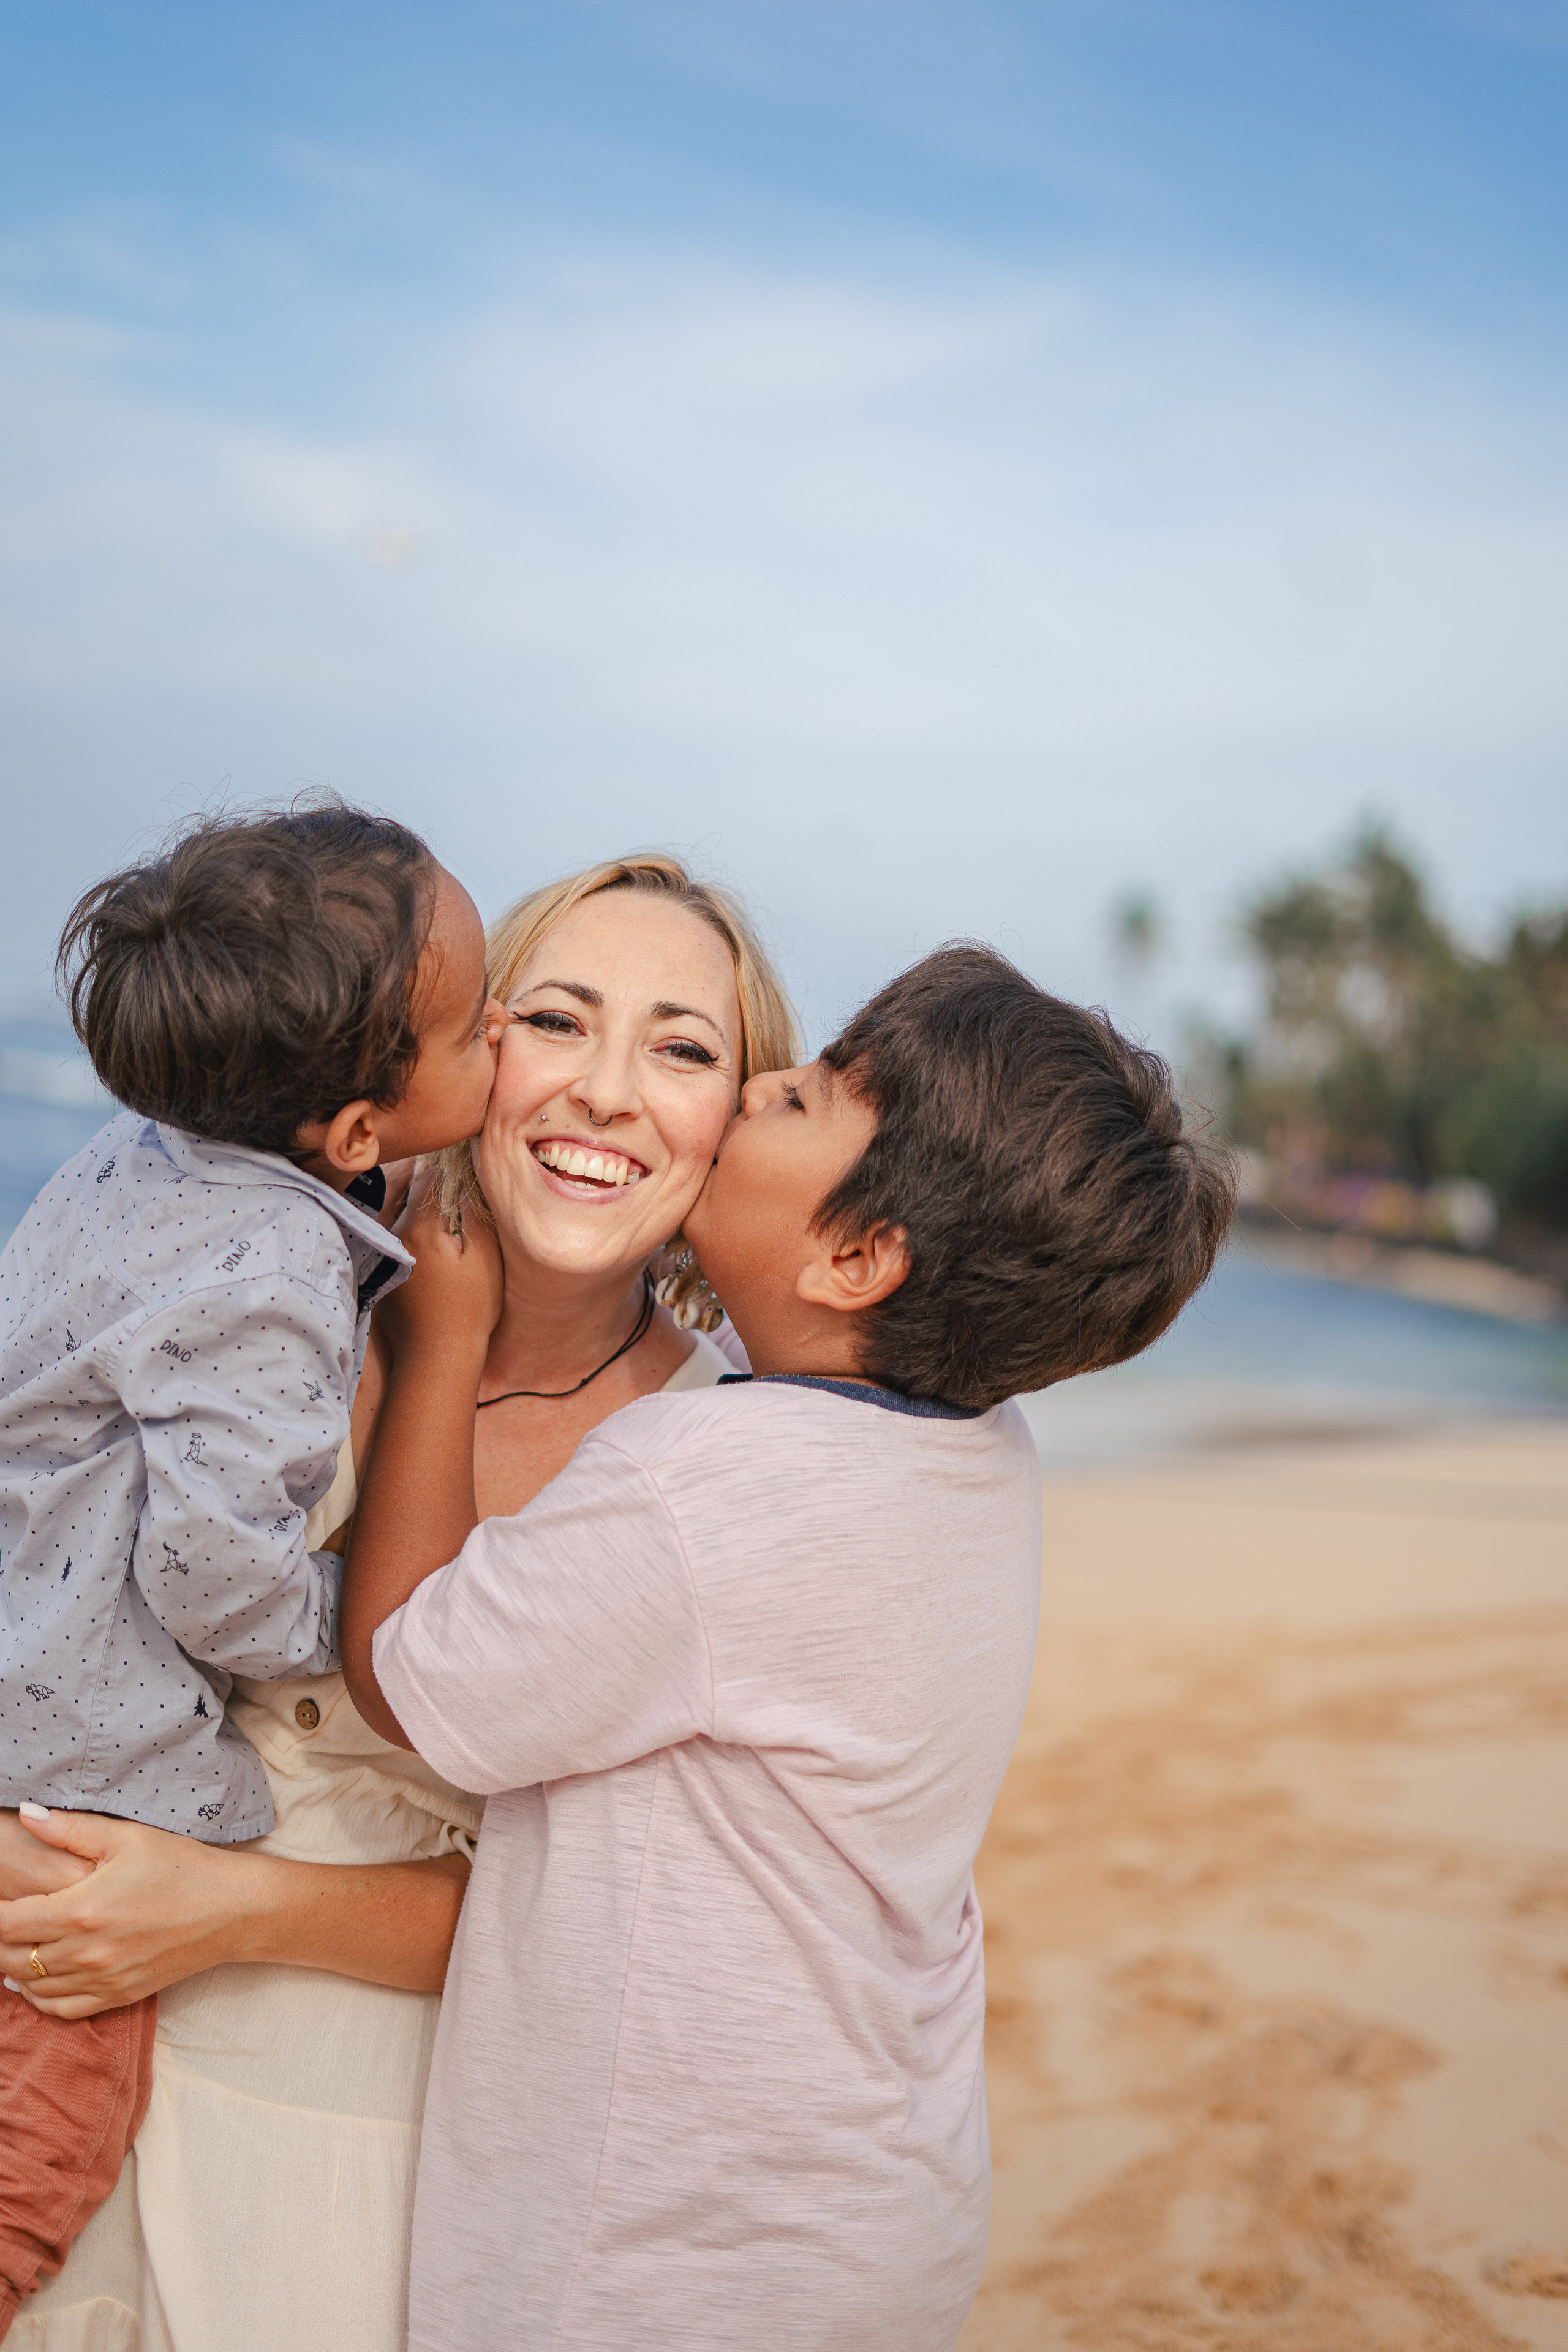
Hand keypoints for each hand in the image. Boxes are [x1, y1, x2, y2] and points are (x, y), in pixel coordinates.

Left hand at [0, 1806, 264, 2019]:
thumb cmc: (182, 1867)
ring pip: (31, 1987)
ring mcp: (102, 1980)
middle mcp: (86, 1953)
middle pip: (11, 1959)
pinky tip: (37, 1978)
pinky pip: (60, 2009)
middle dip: (1, 1939)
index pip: (7, 1924)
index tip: (0, 1899)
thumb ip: (71, 1829)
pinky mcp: (118, 1996)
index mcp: (82, 1910)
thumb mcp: (128, 1838)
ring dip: (15, 1967)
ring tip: (18, 1943)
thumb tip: (29, 1815)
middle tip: (8, 1919)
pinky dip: (39, 1997)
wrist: (232, 1910)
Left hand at [378, 1161, 503, 1365]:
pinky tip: (436, 1261)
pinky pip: (401, 1248)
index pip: (427, 1178)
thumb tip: (467, 1177)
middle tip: (458, 1193)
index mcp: (419, 1228)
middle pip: (413, 1199)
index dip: (447, 1169)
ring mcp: (387, 1260)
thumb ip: (475, 1212)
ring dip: (424, 1219)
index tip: (462, 1165)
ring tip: (449, 1228)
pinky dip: (416, 1245)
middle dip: (434, 1193)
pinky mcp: (385, 1280)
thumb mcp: (485, 1257)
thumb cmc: (469, 1310)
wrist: (437, 1360)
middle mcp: (395, 1238)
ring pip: (406, 1223)